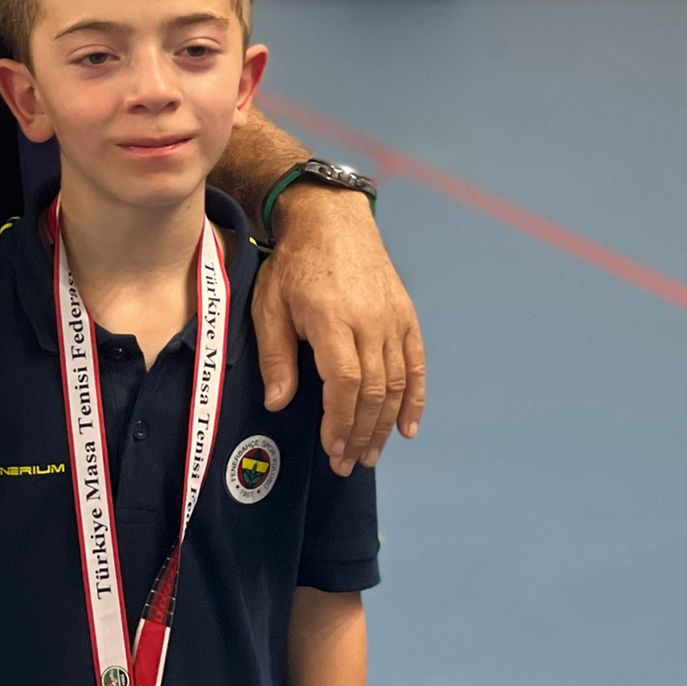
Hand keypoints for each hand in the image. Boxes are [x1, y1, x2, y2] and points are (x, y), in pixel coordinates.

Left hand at [251, 190, 424, 473]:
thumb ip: (276, 355)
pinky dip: (416, 400)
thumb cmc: (293, 265)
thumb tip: (279, 403)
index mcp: (332, 319)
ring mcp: (393, 320)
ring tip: (370, 454)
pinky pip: (417, 365)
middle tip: (347, 463)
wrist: (332, 221)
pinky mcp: (407, 317)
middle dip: (361, 433)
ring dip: (385, 424)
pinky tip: (407, 429)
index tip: (332, 448)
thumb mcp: (269, 305)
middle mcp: (370, 322)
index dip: (341, 420)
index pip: (345, 382)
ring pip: (398, 383)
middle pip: (374, 390)